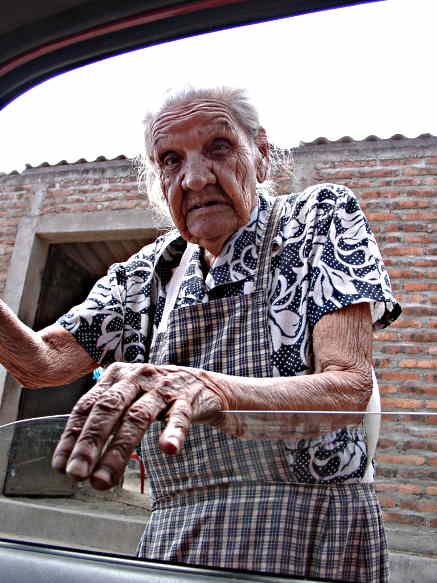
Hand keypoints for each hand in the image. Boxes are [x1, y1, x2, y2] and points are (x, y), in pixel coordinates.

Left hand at [51, 363, 234, 489]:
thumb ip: (105, 416)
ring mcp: (163, 387)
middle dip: (89, 444)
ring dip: (119, 450)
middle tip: (77, 474)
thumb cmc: (158, 395)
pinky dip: (173, 433)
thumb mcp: (128, 397)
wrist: (204, 384)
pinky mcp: (188, 399)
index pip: (88, 405)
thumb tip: (75, 455)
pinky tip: (168, 449)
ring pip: (138, 417)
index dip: (72, 436)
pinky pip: (179, 417)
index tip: (61, 465)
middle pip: (109, 409)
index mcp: (117, 376)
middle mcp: (137, 377)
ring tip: (105, 479)